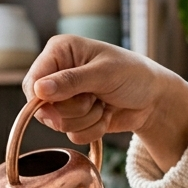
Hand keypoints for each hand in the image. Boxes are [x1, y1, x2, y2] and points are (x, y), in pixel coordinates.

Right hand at [23, 35, 187, 169]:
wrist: (154, 98)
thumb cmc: (133, 74)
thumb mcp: (103, 73)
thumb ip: (71, 81)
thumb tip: (38, 89)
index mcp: (60, 52)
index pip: (33, 81)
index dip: (41, 100)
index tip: (56, 109)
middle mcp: (58, 74)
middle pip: (43, 108)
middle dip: (74, 109)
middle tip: (95, 97)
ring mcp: (66, 99)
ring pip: (59, 124)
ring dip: (87, 119)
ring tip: (103, 103)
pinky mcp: (76, 118)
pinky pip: (72, 136)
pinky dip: (93, 130)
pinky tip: (106, 114)